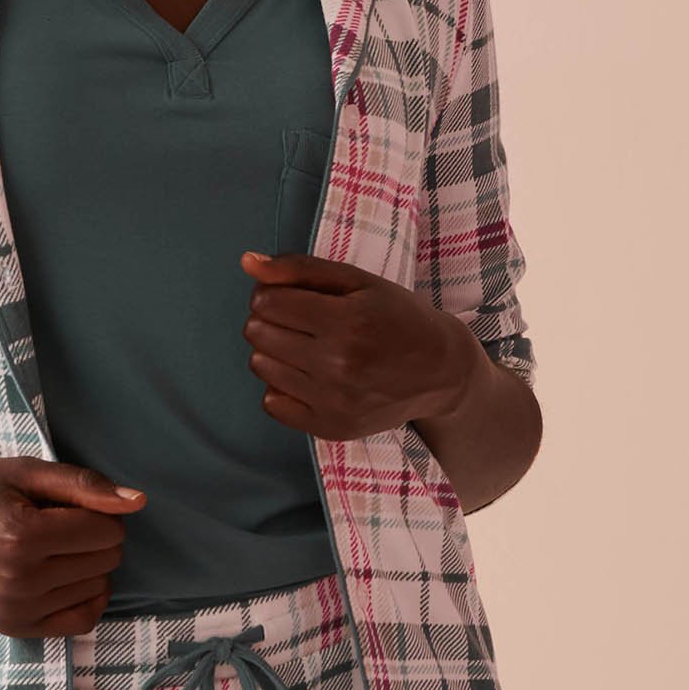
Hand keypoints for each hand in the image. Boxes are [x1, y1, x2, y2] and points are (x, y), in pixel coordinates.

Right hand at [0, 456, 147, 638]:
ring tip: (51, 548)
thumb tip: (138, 502)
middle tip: (58, 524)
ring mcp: (17, 608)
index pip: (107, 529)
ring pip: (99, 586)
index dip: (99, 511)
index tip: (68, 504)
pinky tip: (68, 577)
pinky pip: (82, 620)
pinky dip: (87, 596)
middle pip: (107, 559)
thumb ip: (84, 485)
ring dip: (88, 564)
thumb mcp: (25, 471)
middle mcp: (21, 579)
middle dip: (95, 536)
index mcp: (23, 536)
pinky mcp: (14, 626)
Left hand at [237, 249, 476, 440]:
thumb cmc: (397, 317)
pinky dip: (281, 387)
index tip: (289, 296)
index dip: (270, 294)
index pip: (266, 302)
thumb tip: (247, 262)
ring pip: (261, 367)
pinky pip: (272, 404)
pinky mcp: (331, 427)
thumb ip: (300, 269)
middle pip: (258, 334)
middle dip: (268, 320)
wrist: (440, 371)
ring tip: (304, 346)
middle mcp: (339, 364)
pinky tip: (306, 375)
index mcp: (347, 321)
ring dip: (273, 351)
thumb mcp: (357, 281)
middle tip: (298, 321)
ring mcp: (334, 401)